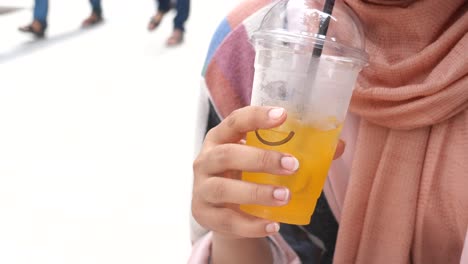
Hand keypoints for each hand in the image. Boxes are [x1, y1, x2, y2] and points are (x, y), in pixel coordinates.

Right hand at [192, 106, 344, 238]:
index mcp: (220, 138)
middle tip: (293, 165)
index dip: (256, 117)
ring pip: (223, 189)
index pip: (234, 121)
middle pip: (227, 154)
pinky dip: (251, 225)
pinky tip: (273, 225)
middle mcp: (206, 159)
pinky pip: (226, 220)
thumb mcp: (262, 160)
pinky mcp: (204, 214)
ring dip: (256, 193)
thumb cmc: (246, 175)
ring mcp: (202, 188)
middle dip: (260, 159)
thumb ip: (295, 151)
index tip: (283, 115)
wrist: (223, 208)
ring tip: (285, 196)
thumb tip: (338, 145)